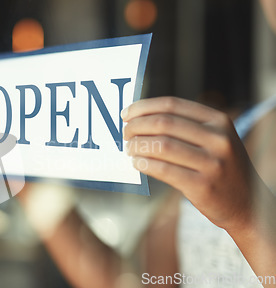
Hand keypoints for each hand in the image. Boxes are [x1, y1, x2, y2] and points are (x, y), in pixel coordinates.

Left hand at [122, 96, 258, 230]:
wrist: (246, 203)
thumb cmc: (219, 167)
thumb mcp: (213, 139)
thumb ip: (184, 127)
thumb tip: (138, 118)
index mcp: (218, 120)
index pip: (172, 105)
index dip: (143, 107)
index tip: (126, 114)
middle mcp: (218, 139)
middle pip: (163, 123)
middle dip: (136, 126)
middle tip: (125, 134)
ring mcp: (213, 163)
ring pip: (161, 146)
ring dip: (137, 146)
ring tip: (129, 149)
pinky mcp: (203, 186)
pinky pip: (164, 170)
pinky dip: (145, 164)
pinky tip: (137, 163)